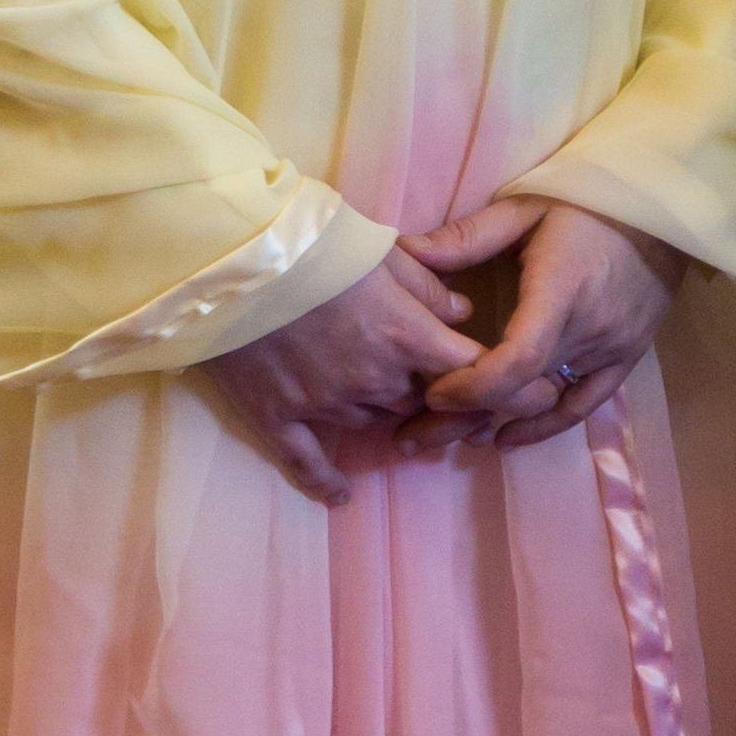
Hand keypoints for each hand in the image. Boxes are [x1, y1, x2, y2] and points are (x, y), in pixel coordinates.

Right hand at [202, 247, 489, 506]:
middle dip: (425, 388)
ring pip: (372, 420)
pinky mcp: (277, 416)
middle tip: (421, 374)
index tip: (509, 385)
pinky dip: (326, 481)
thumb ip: (426, 286)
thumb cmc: (308, 240)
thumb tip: (462, 314)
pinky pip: (308, 462)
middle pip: (419, 400)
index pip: (470, 371)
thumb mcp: (379, 248)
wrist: (226, 254)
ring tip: (367, 388)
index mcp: (403, 334)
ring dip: (376, 406)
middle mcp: (372, 378)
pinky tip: (340, 496)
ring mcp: (324, 403)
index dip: (493, 379)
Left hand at [401, 199, 684, 447]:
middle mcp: (589, 328)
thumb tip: (406, 252)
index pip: (519, 359)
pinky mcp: (625, 359)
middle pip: (523, 390)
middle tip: (413, 430)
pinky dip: (543, 427)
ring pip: (544, 401)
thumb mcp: (525, 207)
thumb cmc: (588, 202)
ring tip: (444, 433)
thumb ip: (467, 236)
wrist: (662, 210)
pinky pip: (582, 406)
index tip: (433, 394)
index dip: (474, 387)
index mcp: (561, 288)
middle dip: (464, 414)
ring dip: (494, 418)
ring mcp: (612, 348)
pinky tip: (505, 438)